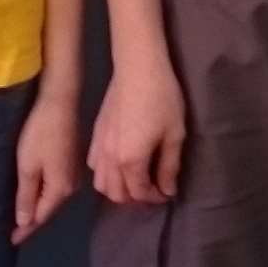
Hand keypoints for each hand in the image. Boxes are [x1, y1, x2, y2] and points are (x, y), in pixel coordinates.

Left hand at [15, 88, 83, 239]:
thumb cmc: (40, 133)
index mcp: (61, 190)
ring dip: (37, 208)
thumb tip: (25, 221)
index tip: (10, 242)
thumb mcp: (28, 166)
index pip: (40, 217)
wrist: (60, 101)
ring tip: (21, 218)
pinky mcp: (70, 160)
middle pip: (48, 209)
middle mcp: (71, 186)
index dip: (25, 230)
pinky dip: (43, 194)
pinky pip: (55, 186)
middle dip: (31, 221)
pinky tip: (34, 195)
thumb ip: (27, 195)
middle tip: (13, 233)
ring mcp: (73, 173)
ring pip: (52, 198)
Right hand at [88, 51, 187, 205]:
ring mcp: (98, 147)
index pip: (140, 192)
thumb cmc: (162, 99)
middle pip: (117, 194)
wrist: (138, 68)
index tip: (168, 192)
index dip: (155, 197)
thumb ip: (169, 167)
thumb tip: (167, 190)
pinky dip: (105, 174)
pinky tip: (119, 165)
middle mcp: (110, 158)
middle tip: (153, 189)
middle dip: (136, 198)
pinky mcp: (94, 135)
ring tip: (136, 180)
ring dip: (118, 189)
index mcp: (130, 160)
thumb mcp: (174, 134)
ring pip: (101, 183)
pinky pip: (93, 166)